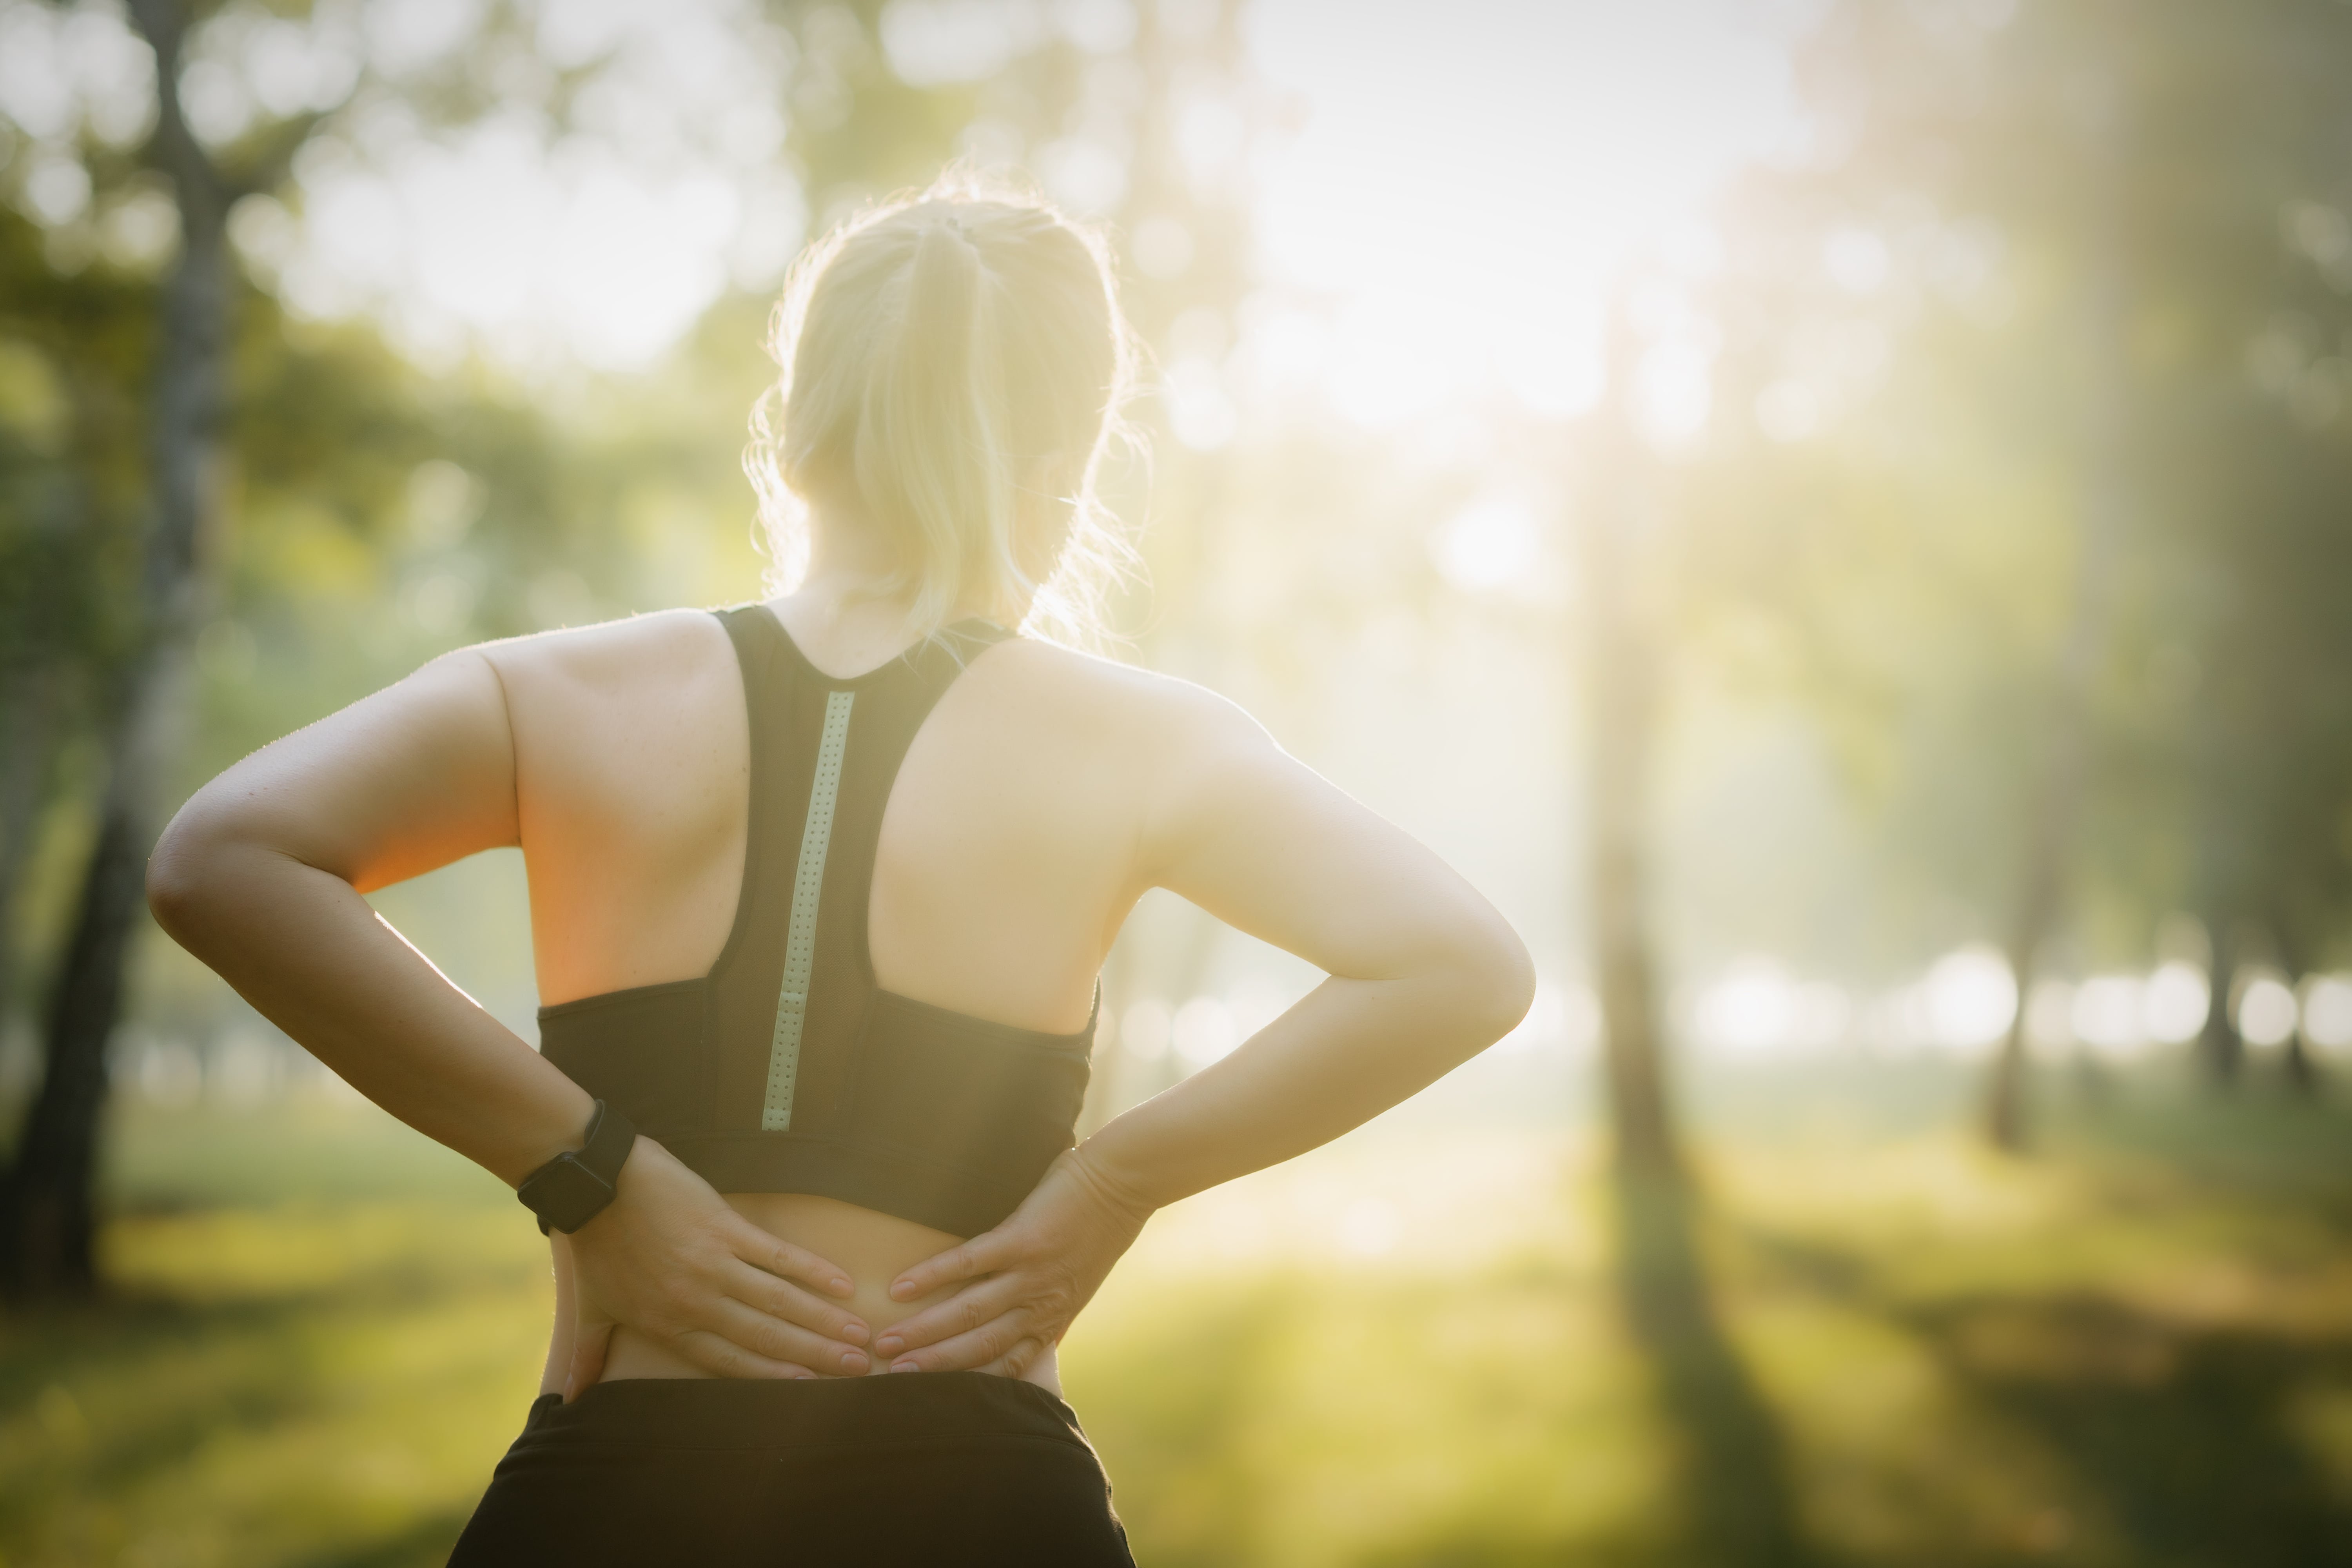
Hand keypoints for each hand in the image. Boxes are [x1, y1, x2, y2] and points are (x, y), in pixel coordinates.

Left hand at [561, 1136, 870, 1397]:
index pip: (731, 1360)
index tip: (811, 1388)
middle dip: (816, 1355)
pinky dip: (812, 1270)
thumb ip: (586, 1353)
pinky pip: (778, 1255)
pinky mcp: (725, 1228)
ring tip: (860, 1334)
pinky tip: (842, 1283)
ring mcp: (714, 1265)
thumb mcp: (592, 1307)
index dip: (775, 1375)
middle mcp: (697, 1302)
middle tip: (857, 1367)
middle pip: (767, 1336)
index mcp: (669, 1325)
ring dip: (824, 1320)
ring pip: (780, 1301)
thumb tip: (566, 1397)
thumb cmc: (595, 1244)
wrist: (596, 1184)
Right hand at [872, 1143, 1154, 1375]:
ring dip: (925, 1331)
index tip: (935, 1397)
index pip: (1008, 1364)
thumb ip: (1051, 1308)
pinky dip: (932, 1275)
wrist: (1125, 1182)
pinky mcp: (1022, 1238)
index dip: (970, 1383)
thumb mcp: (1080, 1281)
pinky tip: (902, 1287)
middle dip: (934, 1364)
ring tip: (887, 1343)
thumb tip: (1032, 1336)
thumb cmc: (1101, 1226)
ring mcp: (1031, 1272)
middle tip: (891, 1375)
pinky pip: (969, 1261)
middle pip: (979, 1345)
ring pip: (970, 1311)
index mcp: (1052, 1315)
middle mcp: (1040, 1302)